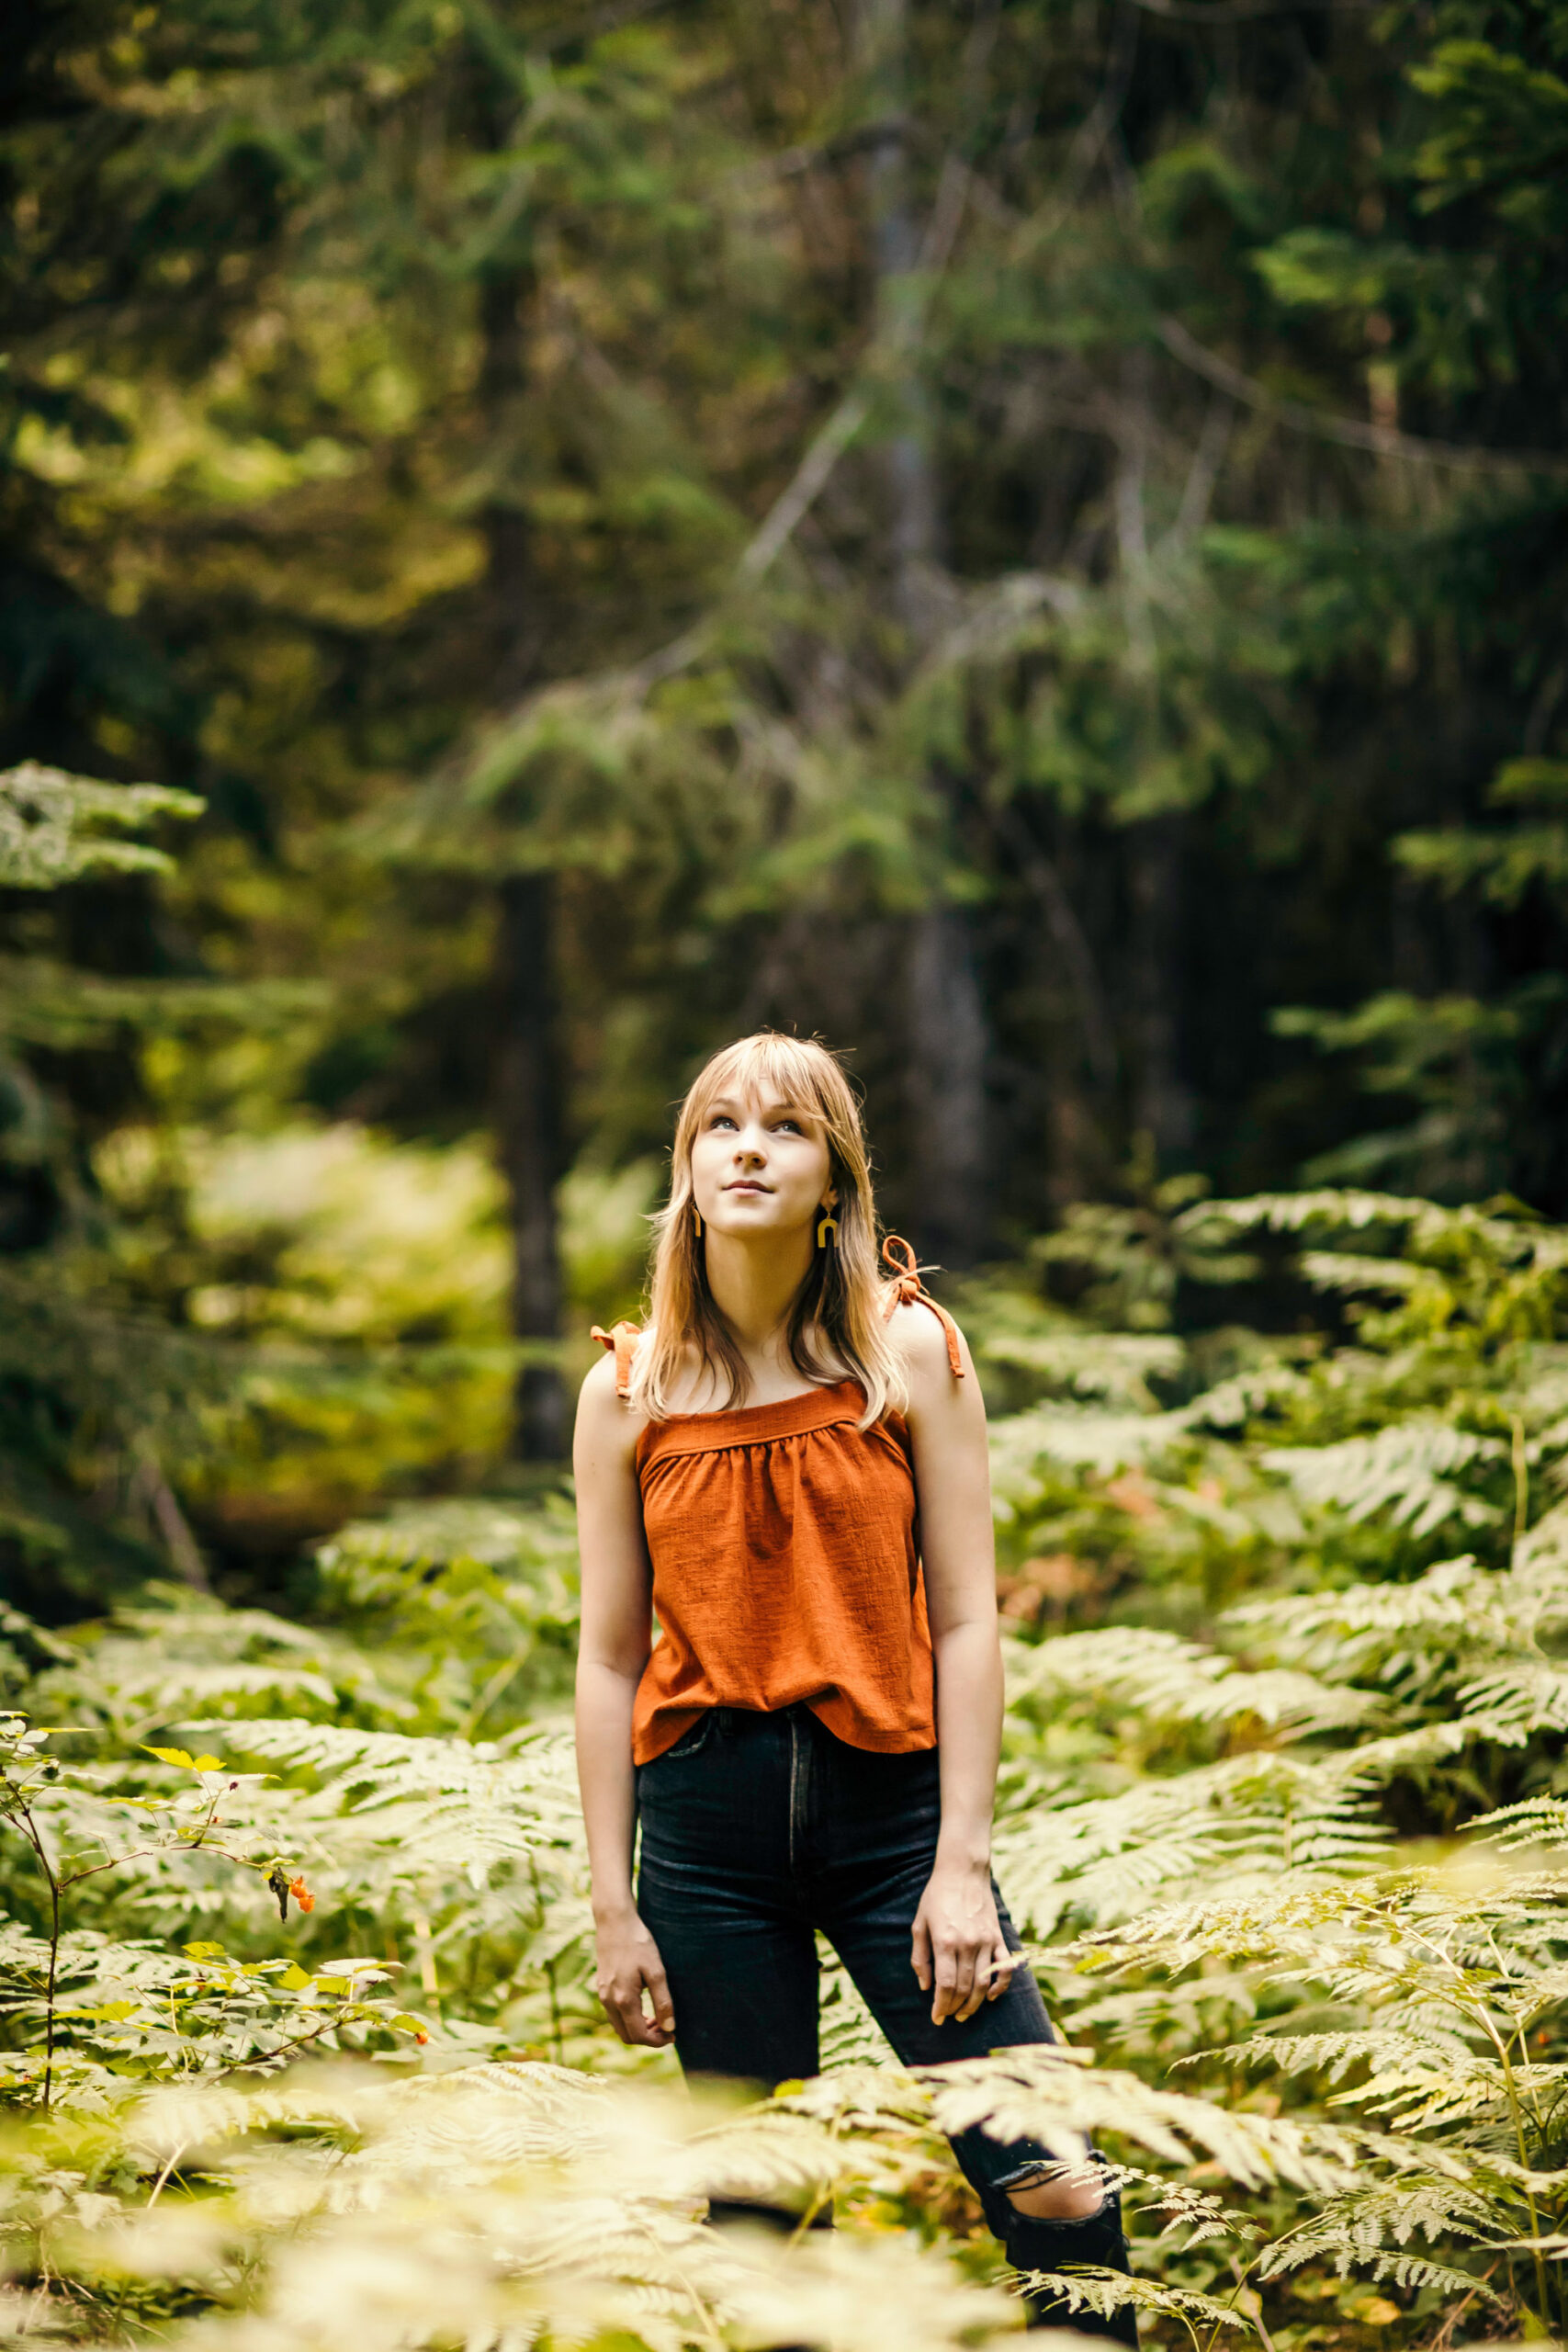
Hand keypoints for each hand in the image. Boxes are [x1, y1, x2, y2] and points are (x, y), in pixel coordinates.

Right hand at [593, 1909, 675, 2046]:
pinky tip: (643, 2007)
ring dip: (638, 2029)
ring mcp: (602, 1995)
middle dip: (648, 2037)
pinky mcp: (601, 1988)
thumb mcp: (656, 1971)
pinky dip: (629, 2019)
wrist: (614, 1922)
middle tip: (667, 2027)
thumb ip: (663, 2001)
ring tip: (657, 2017)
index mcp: (623, 2000)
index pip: (639, 2035)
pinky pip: (614, 2015)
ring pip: (620, 2027)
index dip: (658, 2041)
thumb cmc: (638, 1944)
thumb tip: (670, 2028)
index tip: (673, 2035)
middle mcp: (609, 2002)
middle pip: (627, 2036)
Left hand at [911, 1861, 1016, 2025]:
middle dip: (955, 2008)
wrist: (963, 1871)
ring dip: (974, 2003)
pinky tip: (991, 1997)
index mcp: (945, 1941)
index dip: (941, 2006)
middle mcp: (967, 1944)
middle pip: (964, 1988)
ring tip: (964, 2014)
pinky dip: (1001, 1986)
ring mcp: (986, 1941)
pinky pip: (1005, 1967)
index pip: (945, 1986)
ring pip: (984, 1983)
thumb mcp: (919, 1924)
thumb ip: (921, 1957)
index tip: (936, 2018)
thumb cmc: (936, 1896)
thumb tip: (925, 1987)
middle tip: (949, 2017)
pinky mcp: (998, 1937)